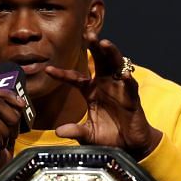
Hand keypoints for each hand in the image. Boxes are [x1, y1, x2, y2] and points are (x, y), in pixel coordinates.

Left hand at [45, 33, 162, 159]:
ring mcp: (120, 89)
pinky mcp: (133, 98)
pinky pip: (130, 86)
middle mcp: (105, 85)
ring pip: (116, 65)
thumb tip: (58, 132)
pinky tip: (124, 75)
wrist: (129, 146)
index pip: (75, 78)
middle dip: (94, 46)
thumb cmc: (109, 137)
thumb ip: (75, 131)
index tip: (48, 70)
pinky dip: (128, 80)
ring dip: (110, 53)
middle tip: (88, 34)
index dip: (62, 74)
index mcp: (92, 91)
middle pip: (99, 60)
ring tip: (104, 43)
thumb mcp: (88, 135)